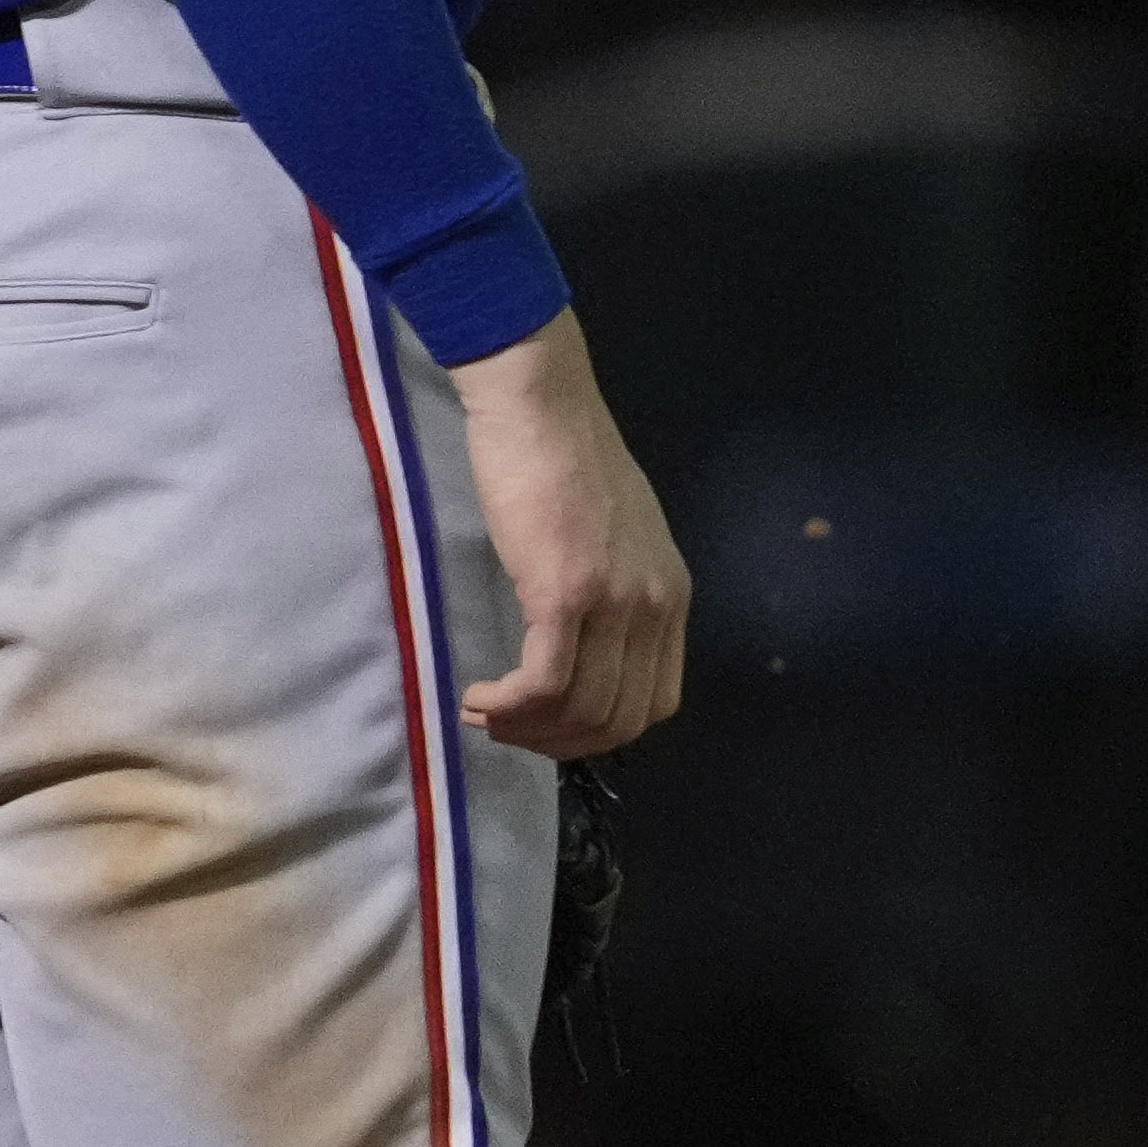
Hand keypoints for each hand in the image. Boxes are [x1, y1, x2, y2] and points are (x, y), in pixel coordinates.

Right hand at [442, 313, 688, 759]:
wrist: (539, 404)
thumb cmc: (560, 457)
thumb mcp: (612, 534)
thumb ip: (612, 587)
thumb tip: (582, 639)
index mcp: (670, 595)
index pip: (655, 704)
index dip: (596, 731)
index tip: (544, 721)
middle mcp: (655, 606)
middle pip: (618, 720)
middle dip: (555, 742)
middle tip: (502, 726)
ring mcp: (615, 601)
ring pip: (581, 710)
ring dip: (525, 728)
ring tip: (481, 711)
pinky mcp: (565, 593)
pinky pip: (545, 683)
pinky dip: (509, 705)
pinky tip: (477, 695)